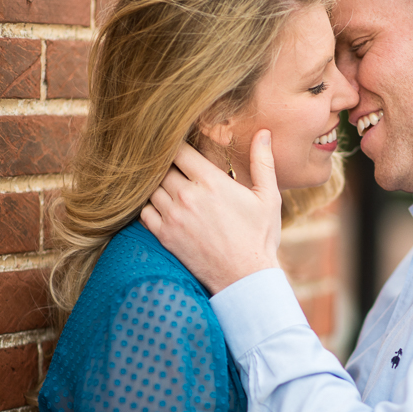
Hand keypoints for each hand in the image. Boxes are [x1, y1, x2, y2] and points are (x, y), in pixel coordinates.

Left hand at [141, 132, 281, 293]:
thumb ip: (263, 162)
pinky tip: (164, 208)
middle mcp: (188, 196)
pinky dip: (150, 206)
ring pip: (151, 187)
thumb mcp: (268, 197)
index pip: (179, 149)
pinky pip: (144, 211)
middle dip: (168, 165)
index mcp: (212, 182)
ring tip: (171, 187)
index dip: (178, 145)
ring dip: (159, 185)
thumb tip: (264, 132)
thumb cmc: (260, 237)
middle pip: (162, 166)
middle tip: (177, 168)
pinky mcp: (165, 236)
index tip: (184, 149)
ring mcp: (173, 217)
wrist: (245, 278)